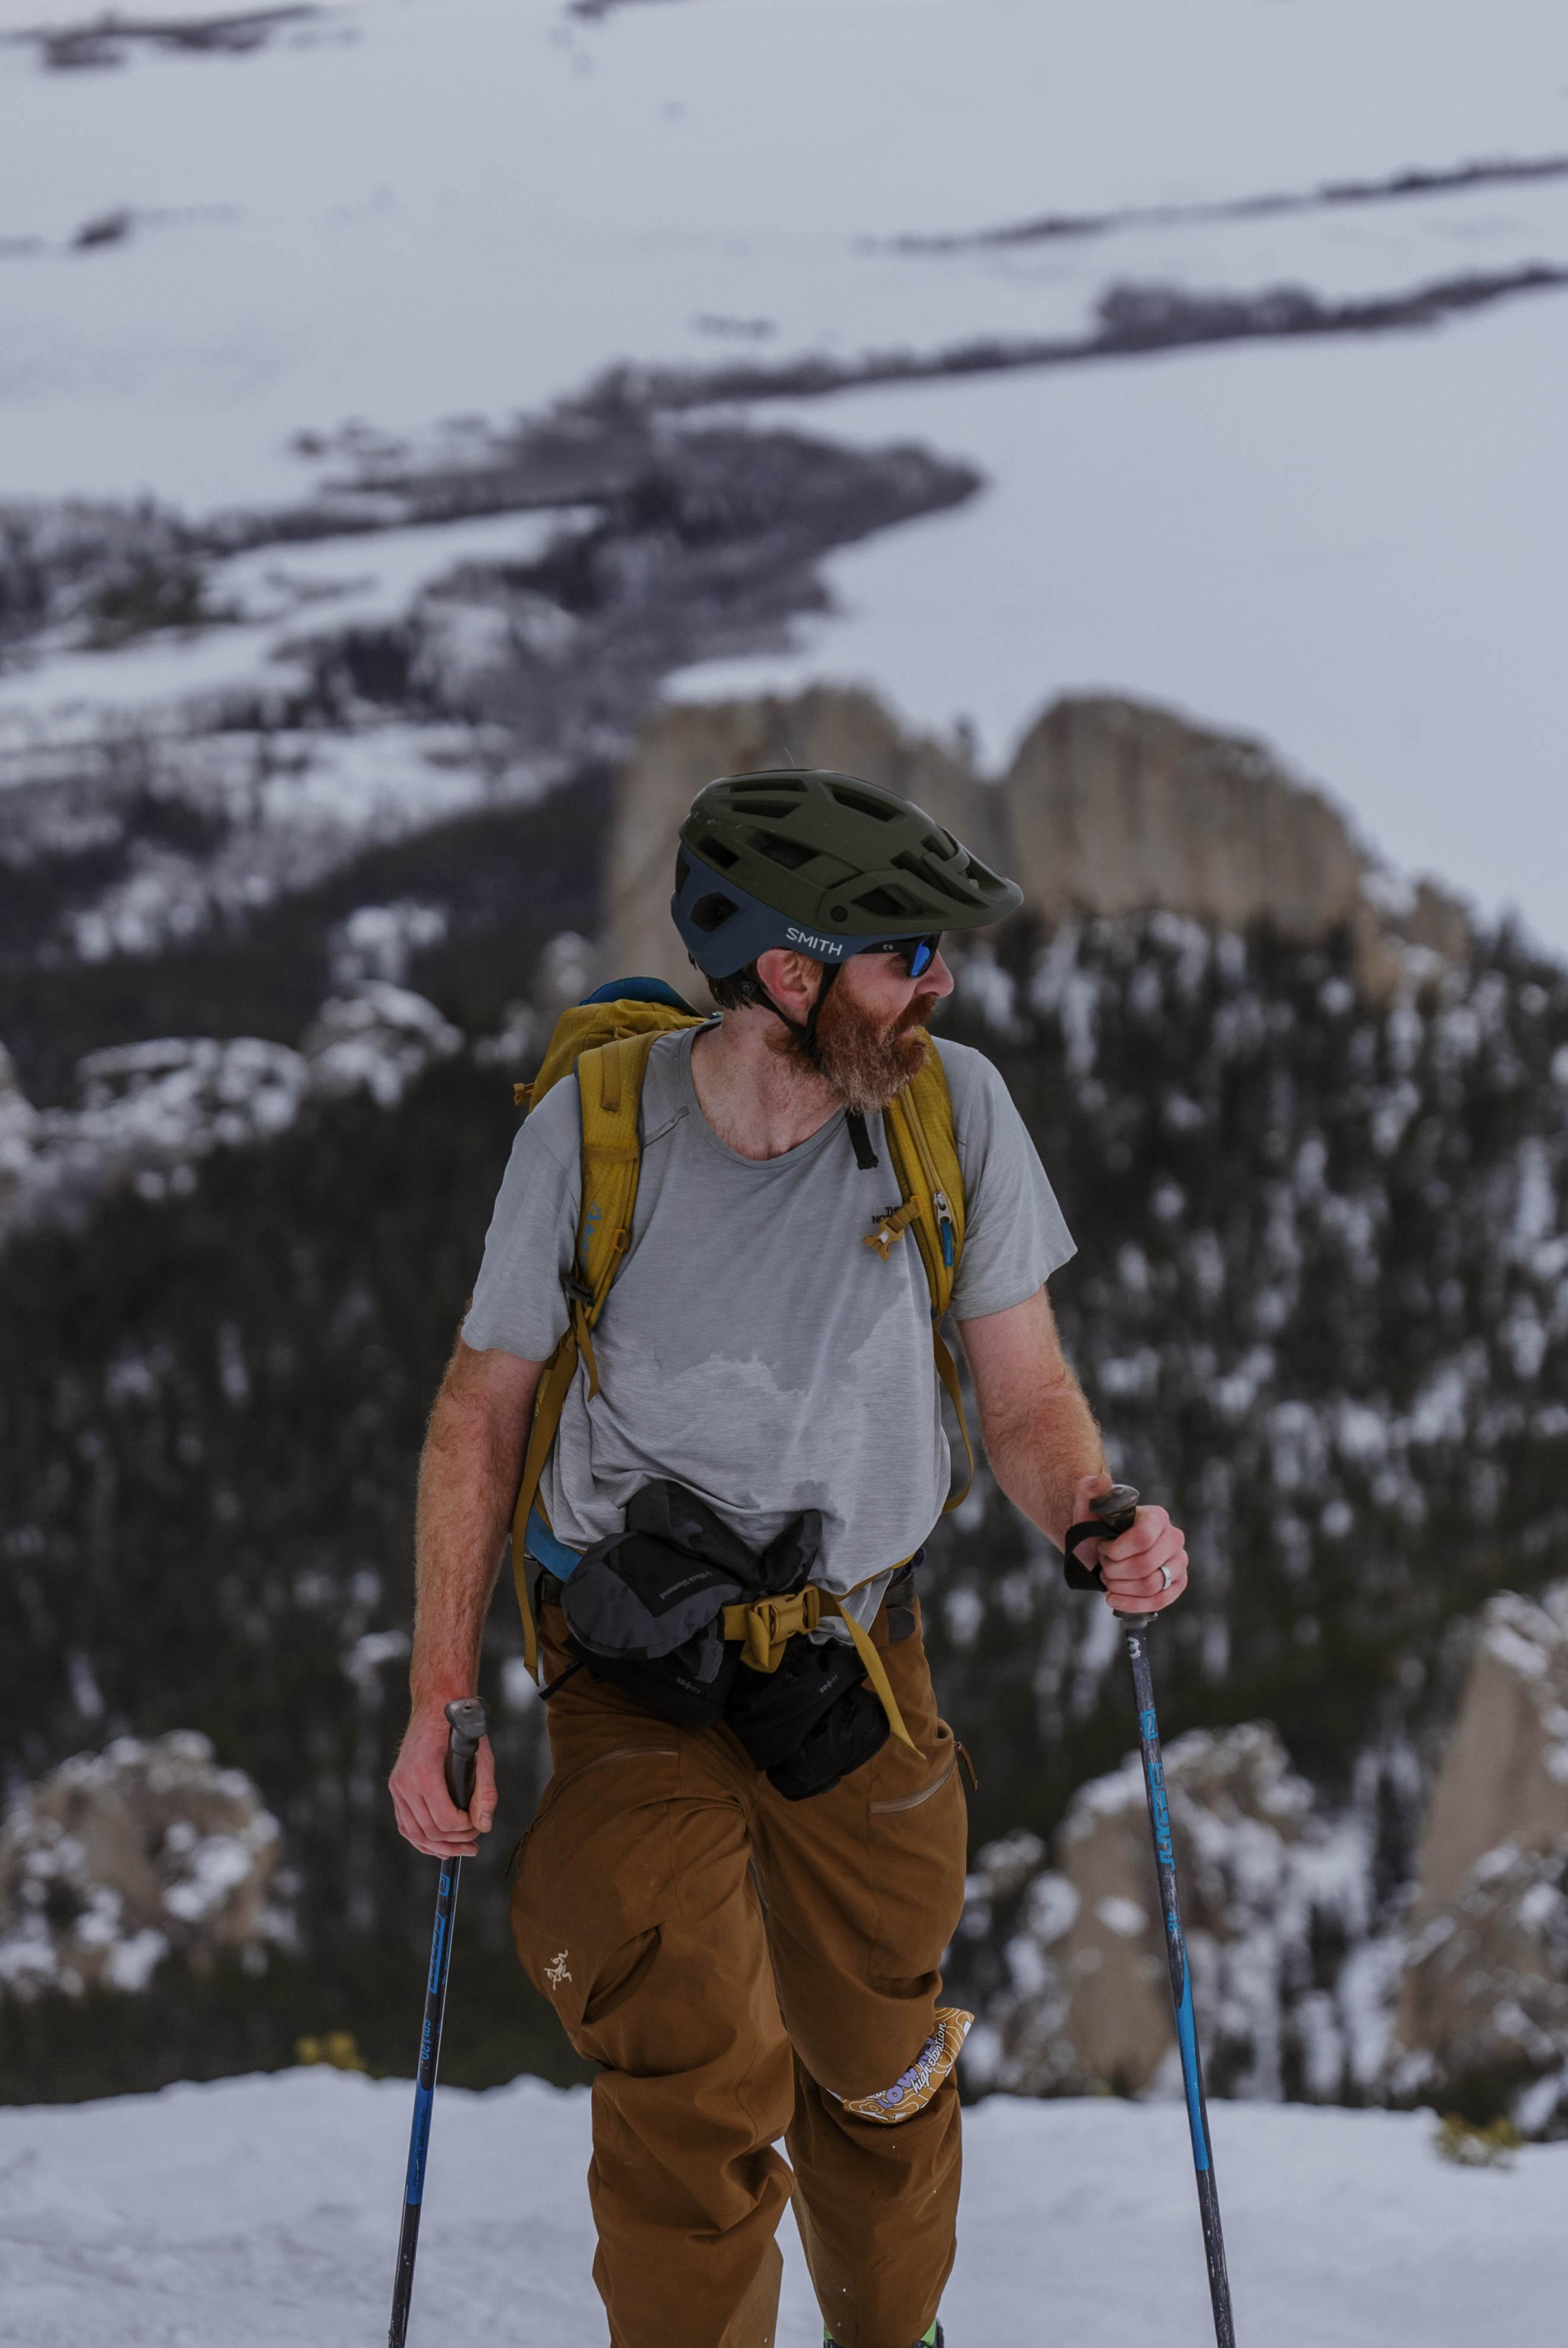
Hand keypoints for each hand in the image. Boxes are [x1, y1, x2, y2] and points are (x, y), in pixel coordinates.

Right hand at [389, 1699, 496, 1856]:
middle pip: (430, 1831)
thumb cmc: (461, 1730)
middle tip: (475, 1844)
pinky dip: (421, 1839)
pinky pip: (405, 1824)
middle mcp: (405, 1783)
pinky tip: (439, 1845)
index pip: (445, 1820)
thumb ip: (485, 1793)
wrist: (436, 1706)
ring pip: (414, 1833)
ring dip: (438, 1847)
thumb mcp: (482, 1758)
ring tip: (460, 1850)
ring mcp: (397, 1786)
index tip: (479, 1827)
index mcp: (425, 1774)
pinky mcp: (396, 1787)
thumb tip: (485, 1826)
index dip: (465, 1830)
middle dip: (455, 1842)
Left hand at [1071, 1473, 1188, 1613]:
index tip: (1102, 1548)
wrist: (1100, 1550)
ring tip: (1108, 1580)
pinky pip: (1161, 1601)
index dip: (1116, 1551)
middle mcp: (1174, 1537)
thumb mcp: (1086, 1509)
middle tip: (1103, 1566)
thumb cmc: (1095, 1528)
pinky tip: (1114, 1599)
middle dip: (1115, 1571)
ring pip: (1151, 1586)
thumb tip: (1101, 1480)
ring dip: (1121, 1588)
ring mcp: (1179, 1562)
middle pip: (1145, 1565)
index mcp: (1157, 1516)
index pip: (1142, 1539)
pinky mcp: (1178, 1583)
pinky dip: (1134, 1604)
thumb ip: (1088, 1489)